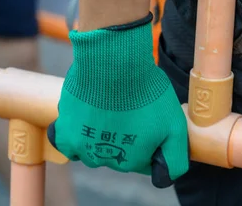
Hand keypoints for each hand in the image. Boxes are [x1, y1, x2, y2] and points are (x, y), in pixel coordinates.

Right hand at [47, 15, 188, 186]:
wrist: (114, 64)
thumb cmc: (146, 91)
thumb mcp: (175, 125)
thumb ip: (175, 157)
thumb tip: (166, 178)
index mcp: (133, 160)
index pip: (142, 160)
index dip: (149, 139)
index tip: (149, 119)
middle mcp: (106, 160)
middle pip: (117, 154)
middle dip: (125, 135)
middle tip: (130, 109)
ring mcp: (84, 148)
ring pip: (94, 149)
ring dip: (101, 133)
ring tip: (110, 107)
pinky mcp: (65, 133)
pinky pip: (69, 144)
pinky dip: (76, 136)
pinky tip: (87, 117)